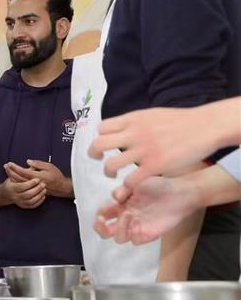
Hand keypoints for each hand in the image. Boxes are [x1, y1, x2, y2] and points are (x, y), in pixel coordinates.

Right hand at [0, 175, 45, 208]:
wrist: (5, 194)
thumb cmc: (11, 182)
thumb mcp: (13, 175)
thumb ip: (23, 171)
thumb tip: (30, 162)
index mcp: (11, 188)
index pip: (22, 186)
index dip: (30, 183)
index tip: (38, 179)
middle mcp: (14, 196)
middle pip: (27, 194)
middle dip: (36, 189)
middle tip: (43, 184)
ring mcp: (19, 202)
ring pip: (30, 201)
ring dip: (39, 195)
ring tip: (44, 190)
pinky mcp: (23, 206)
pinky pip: (32, 205)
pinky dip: (39, 202)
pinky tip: (43, 196)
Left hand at [5, 160, 72, 197]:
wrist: (61, 187)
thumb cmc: (56, 176)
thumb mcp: (49, 166)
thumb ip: (38, 164)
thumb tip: (28, 162)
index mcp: (37, 176)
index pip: (23, 172)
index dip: (15, 168)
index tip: (9, 163)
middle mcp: (33, 183)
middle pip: (18, 177)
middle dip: (11, 171)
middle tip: (5, 166)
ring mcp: (32, 187)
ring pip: (19, 182)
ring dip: (12, 176)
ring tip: (7, 170)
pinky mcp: (32, 189)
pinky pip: (22, 186)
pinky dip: (16, 181)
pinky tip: (12, 177)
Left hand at [87, 106, 216, 186]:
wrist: (205, 126)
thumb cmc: (181, 121)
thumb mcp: (152, 115)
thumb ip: (134, 122)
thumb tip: (121, 128)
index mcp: (132, 120)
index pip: (102, 128)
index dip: (100, 137)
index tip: (105, 144)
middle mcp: (133, 134)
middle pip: (98, 144)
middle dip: (94, 154)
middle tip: (98, 159)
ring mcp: (143, 151)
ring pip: (111, 165)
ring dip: (108, 172)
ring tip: (112, 175)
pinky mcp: (154, 166)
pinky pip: (130, 180)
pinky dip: (126, 185)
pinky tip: (130, 184)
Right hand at [94, 176, 199, 244]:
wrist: (179, 192)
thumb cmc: (158, 186)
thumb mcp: (138, 183)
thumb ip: (124, 190)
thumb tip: (114, 198)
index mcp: (120, 206)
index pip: (103, 214)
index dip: (100, 213)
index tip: (108, 206)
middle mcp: (126, 218)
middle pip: (104, 231)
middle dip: (100, 227)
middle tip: (103, 220)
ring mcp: (136, 228)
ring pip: (118, 238)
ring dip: (119, 227)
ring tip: (129, 214)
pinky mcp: (148, 234)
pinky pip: (135, 241)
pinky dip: (133, 232)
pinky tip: (139, 222)